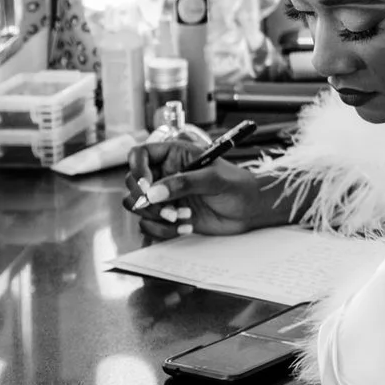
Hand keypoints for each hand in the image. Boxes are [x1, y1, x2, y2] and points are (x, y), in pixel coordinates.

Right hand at [122, 148, 290, 238]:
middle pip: (133, 183)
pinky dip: (163, 230)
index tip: (146, 186)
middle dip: (146, 200)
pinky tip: (187, 227)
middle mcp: (165, 174)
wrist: (251, 211)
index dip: (137, 169)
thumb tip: (152, 193)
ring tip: (184, 217)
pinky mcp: (168, 215)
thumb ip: (184, 183)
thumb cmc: (238, 186)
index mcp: (175, 155)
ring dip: (156, 216)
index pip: (140, 154)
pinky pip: (149, 225)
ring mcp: (165, 196)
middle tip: (170, 210)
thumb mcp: (214, 179)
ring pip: (138, 206)